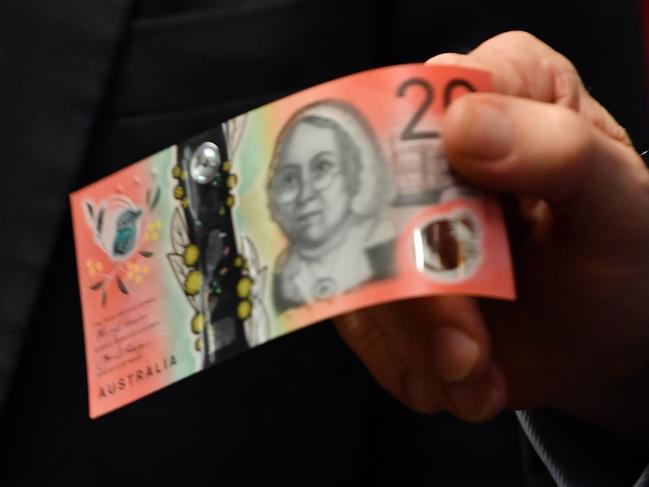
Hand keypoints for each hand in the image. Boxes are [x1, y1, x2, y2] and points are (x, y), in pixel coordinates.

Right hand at [334, 31, 648, 438]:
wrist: (605, 338)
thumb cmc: (624, 255)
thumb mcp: (621, 205)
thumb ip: (560, 153)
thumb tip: (461, 124)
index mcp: (499, 88)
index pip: (426, 94)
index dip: (417, 160)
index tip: (446, 240)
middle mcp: (435, 144)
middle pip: (375, 194)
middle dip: (417, 290)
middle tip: (468, 353)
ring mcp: (397, 214)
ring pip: (358, 269)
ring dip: (413, 344)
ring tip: (475, 378)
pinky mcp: (381, 274)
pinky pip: (359, 320)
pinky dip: (403, 365)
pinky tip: (457, 380)